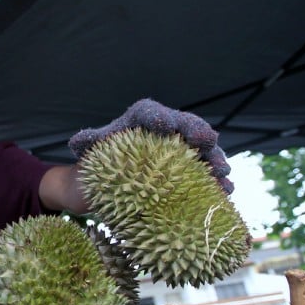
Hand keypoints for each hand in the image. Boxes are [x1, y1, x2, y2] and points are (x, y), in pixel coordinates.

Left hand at [68, 98, 232, 193]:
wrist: (109, 183)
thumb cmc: (100, 162)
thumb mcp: (93, 152)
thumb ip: (89, 143)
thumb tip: (78, 141)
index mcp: (138, 121)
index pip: (148, 113)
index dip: (157, 117)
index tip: (164, 126)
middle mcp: (165, 130)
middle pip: (184, 125)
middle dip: (197, 132)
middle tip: (205, 140)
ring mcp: (182, 150)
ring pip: (203, 149)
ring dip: (214, 159)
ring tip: (221, 171)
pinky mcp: (191, 171)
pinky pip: (207, 173)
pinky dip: (217, 182)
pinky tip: (225, 192)